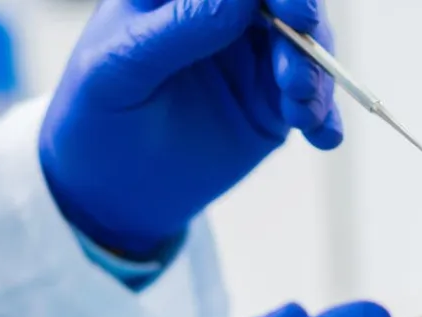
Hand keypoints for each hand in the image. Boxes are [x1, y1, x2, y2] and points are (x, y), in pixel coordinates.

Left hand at [38, 0, 341, 256]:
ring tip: (302, 114)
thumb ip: (178, 28)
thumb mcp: (121, 68)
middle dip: (304, 27)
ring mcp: (252, 58)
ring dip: (317, 76)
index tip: (292, 10)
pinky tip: (323, 137)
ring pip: (307, 47)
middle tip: (301, 60)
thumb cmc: (96, 118)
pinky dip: (325, 115)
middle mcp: (222, 15)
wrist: (110, 192)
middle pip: (284, 3)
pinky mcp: (273, 103)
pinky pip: (312, 99)